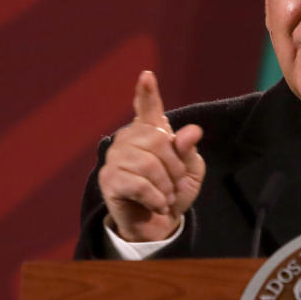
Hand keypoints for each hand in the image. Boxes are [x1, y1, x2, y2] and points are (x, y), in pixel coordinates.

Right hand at [97, 71, 205, 242]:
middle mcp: (129, 138)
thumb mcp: (190, 171)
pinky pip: (139, 184)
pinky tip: (157, 204)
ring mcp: (115, 157)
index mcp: (151, 131)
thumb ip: (189, 150)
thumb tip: (192, 131)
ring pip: (149, 164)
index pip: (148, 107)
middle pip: (159, 141)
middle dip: (175, 168)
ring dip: (166, 186)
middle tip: (174, 184)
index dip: (147, 92)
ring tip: (166, 196)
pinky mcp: (108, 179)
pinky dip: (156, 198)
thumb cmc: (173, 191)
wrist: (158, 224)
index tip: (147, 75)